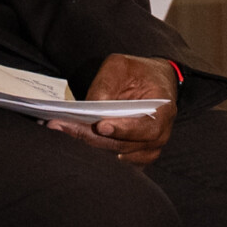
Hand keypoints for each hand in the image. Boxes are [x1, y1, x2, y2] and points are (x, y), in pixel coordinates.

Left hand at [44, 54, 179, 167]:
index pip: (145, 128)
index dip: (123, 129)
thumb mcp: (122, 66)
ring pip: (116, 155)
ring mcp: (148, 149)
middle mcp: (159, 135)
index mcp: (163, 111)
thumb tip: (92, 105)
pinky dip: (96, 151)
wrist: (155, 82)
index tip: (101, 125)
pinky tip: (77, 138)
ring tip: (64, 130)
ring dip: (90, 145)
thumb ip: (107, 83)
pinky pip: (115, 161)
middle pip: (124, 145)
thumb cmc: (138, 72)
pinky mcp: (136, 156)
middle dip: (92, 136)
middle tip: (63, 126)